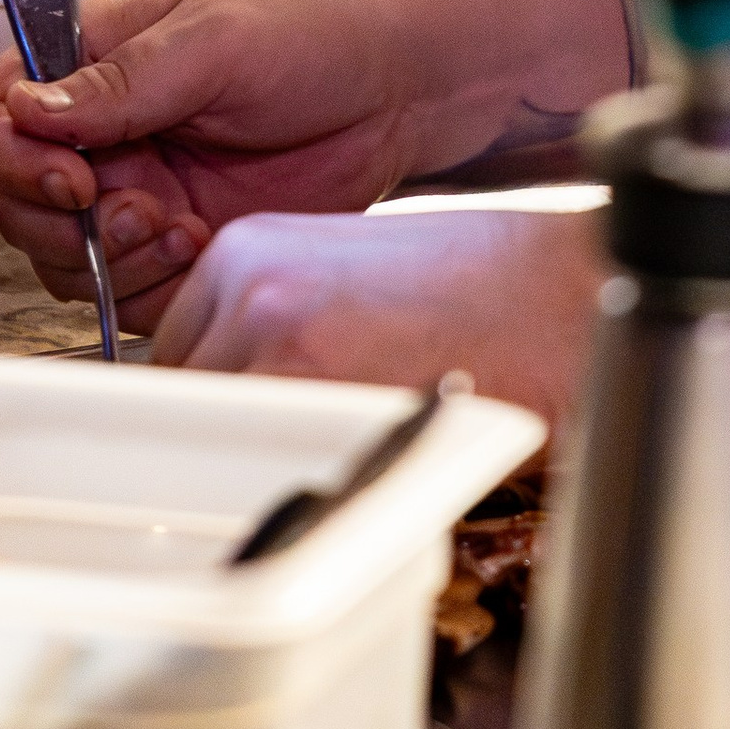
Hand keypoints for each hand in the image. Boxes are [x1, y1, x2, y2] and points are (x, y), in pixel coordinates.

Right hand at [0, 0, 632, 331]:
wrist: (398, 92)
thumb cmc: (310, 36)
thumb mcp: (212, 41)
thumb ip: (120, 82)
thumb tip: (28, 107)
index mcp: (85, 64)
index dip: (10, 158)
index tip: (75, 178)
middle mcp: (95, 135)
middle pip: (13, 202)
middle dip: (69, 224)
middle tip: (148, 212)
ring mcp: (130, 194)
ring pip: (60, 260)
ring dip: (114, 260)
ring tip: (184, 228)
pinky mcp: (172, 247)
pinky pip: (122, 293)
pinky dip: (149, 288)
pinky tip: (204, 248)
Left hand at [151, 201, 606, 435]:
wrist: (556, 295)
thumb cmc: (474, 289)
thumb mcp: (338, 276)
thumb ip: (270, 319)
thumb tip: (225, 388)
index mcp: (247, 249)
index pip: (173, 346)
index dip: (207, 393)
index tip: (239, 417)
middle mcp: (246, 285)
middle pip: (182, 388)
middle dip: (223, 428)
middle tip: (289, 445)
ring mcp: (271, 337)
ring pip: (212, 434)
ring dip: (256, 458)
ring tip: (331, 453)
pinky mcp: (311, 392)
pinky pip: (260, 462)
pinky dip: (291, 479)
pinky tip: (349, 465)